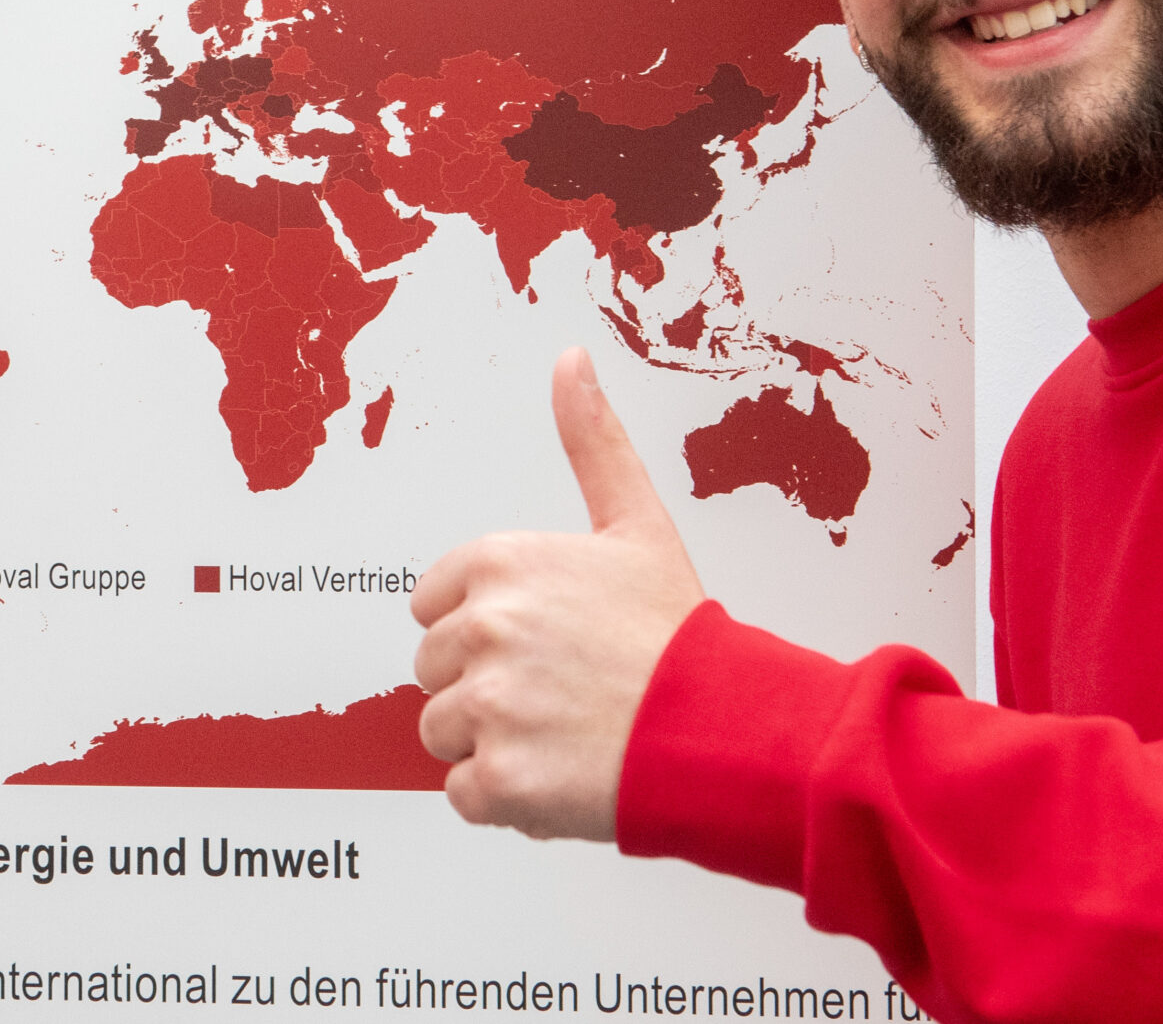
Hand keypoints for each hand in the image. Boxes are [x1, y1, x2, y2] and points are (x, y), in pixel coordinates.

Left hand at [411, 347, 704, 840]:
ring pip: (444, 735)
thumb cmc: (681, 636)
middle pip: (435, 672)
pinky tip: (561, 774)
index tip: (539, 642)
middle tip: (561, 692)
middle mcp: (484, 627)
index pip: (432, 607)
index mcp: (499, 562)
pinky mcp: (500, 780)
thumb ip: (591, 439)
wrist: (730, 729)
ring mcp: (489, 706)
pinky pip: (465, 796)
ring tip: (565, 733)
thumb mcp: (635, 522)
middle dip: (487, 689)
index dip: (484, 631)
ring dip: (494, 746)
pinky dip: (506, 800)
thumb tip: (571, 362)